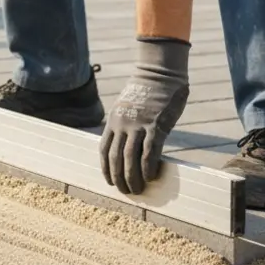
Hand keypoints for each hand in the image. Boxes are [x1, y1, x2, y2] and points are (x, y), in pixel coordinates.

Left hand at [99, 38, 189, 193]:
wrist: (159, 72)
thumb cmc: (147, 90)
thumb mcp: (127, 106)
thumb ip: (127, 124)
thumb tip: (131, 141)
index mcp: (113, 121)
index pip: (104, 150)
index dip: (106, 168)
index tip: (110, 181)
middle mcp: (122, 125)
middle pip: (115, 158)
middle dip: (119, 178)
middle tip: (126, 191)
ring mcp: (138, 126)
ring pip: (129, 159)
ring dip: (132, 178)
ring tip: (137, 190)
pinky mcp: (156, 126)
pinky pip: (149, 152)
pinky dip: (148, 168)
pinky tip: (151, 177)